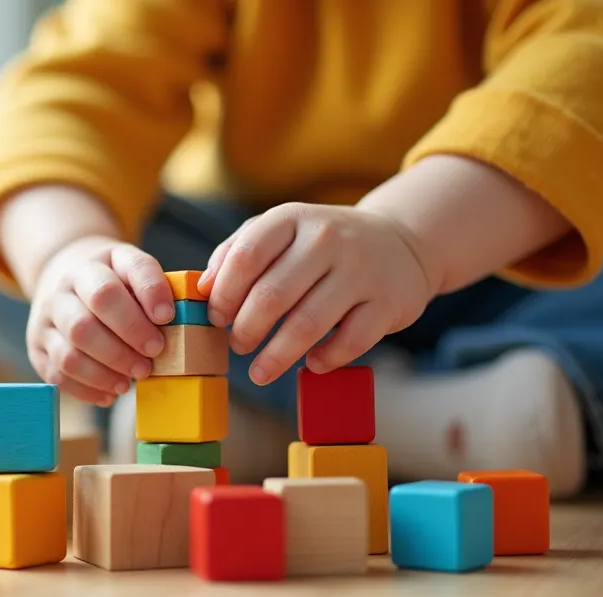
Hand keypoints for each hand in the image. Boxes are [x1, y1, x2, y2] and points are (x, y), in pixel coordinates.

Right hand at [26, 236, 175, 405]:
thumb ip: (158, 289)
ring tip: (131, 380)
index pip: (128, 270)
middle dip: (130, 337)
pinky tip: (110, 392)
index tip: (167, 316)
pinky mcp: (36, 345)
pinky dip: (87, 389)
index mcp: (100, 261)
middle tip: (153, 356)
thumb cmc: (112, 283)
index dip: (150, 293)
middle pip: (95, 312)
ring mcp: (47, 315)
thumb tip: (192, 319)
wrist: (63, 278)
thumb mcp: (133, 270)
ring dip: (107, 370)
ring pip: (72, 349)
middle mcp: (67, 284)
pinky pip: (58, 373)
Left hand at [199, 203, 435, 384]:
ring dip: (276, 356)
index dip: (223, 295)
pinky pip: (350, 341)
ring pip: (307, 324)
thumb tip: (204, 289)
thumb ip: (236, 253)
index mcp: (293, 219)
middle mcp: (328, 239)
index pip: (246, 257)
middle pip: (271, 296)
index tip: (216, 319)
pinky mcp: (388, 302)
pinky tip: (310, 364)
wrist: (399, 243)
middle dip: (245, 330)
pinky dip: (324, 360)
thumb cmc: (321, 246)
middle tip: (237, 346)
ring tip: (259, 372)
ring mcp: (361, 271)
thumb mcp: (280, 233)